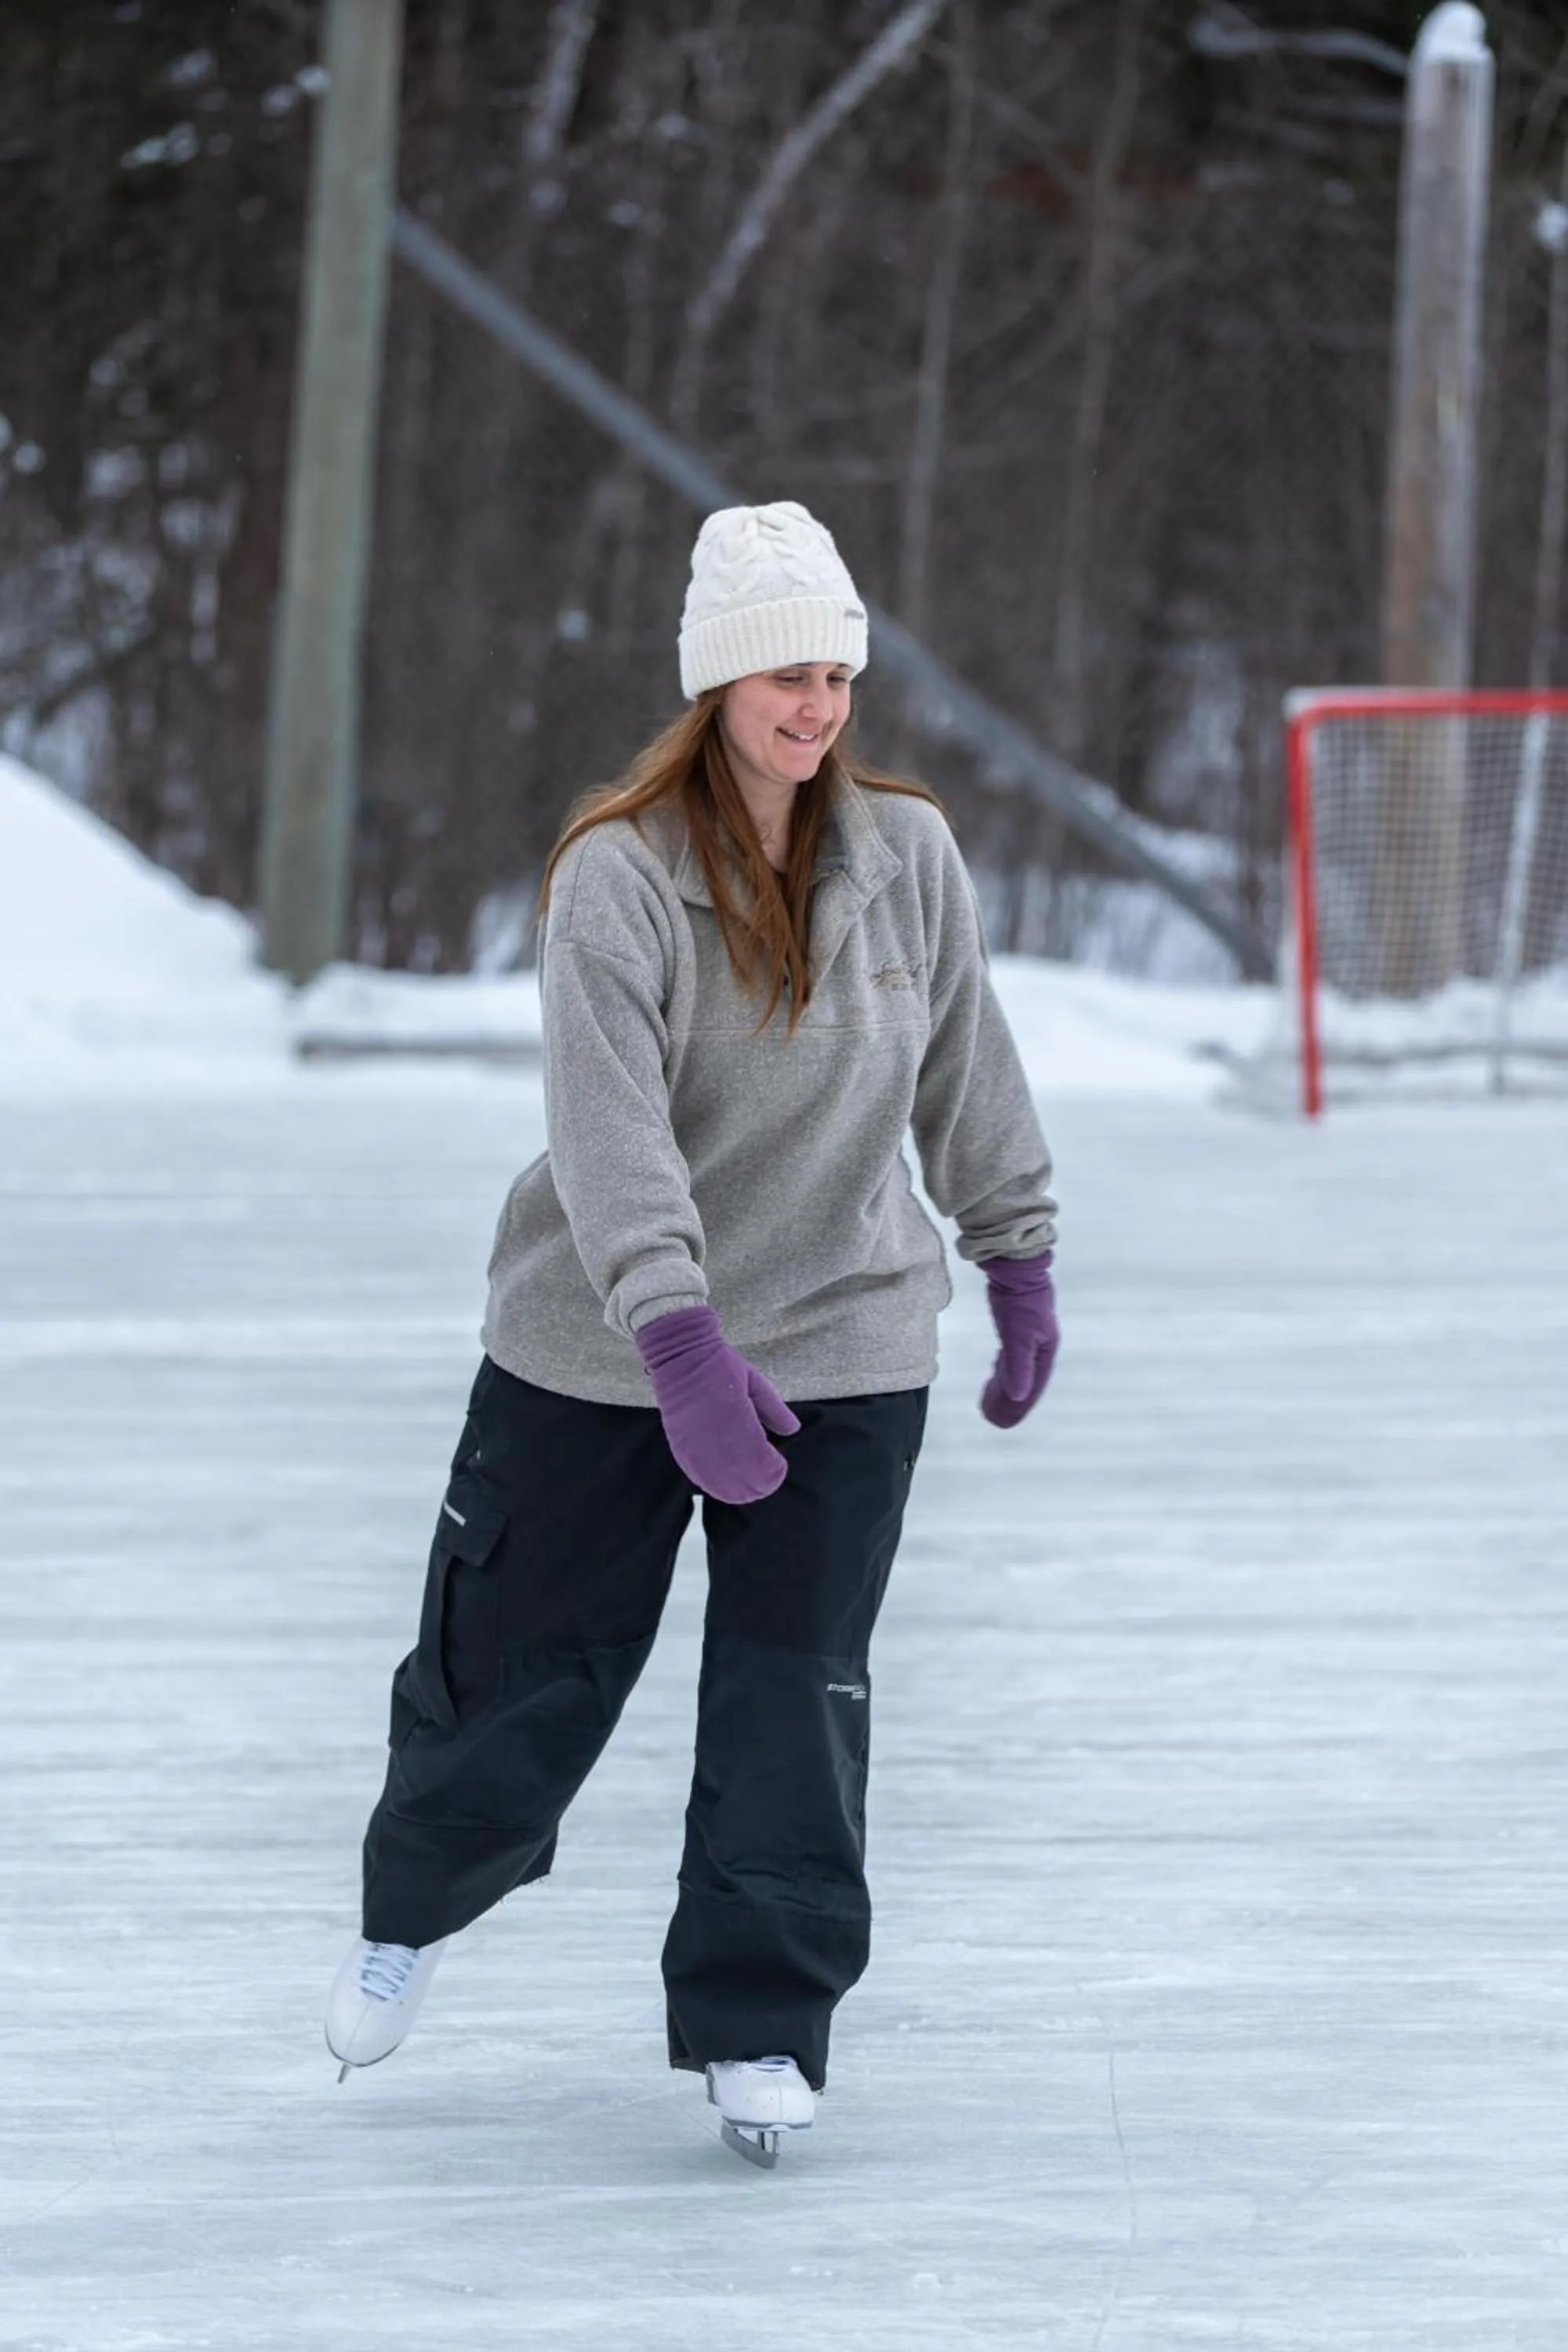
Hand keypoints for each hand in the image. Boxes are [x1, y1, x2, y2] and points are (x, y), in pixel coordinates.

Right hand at [633, 1304, 800, 1502]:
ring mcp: (696, 1449)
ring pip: (722, 1487)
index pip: (762, 1464)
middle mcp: (716, 1442)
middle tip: (770, 1475)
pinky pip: (700, 1479)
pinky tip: (727, 1482)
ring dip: (740, 1489)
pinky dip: (717, 1485)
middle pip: (744, 1482)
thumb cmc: (721, 1366)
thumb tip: (792, 1430)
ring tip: (751, 1482)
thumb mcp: (755, 1382)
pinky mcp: (681, 1450)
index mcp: (739, 1423)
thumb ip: (774, 1409)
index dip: (775, 1471)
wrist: (680, 1358)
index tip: (780, 1464)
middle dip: (761, 1483)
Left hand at [978, 1252, 1058, 1428]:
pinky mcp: (1016, 1326)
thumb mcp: (1019, 1337)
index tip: (1006, 1422)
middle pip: (1026, 1381)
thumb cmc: (1020, 1303)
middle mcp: (1040, 1346)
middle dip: (1012, 1401)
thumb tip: (1017, 1396)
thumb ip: (1018, 1367)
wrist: (1015, 1269)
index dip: (1020, 1406)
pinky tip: (995, 1374)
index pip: (1033, 1387)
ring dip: (1006, 1387)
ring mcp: (1028, 1336)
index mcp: (1045, 1351)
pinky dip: (1003, 1370)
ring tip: (991, 1401)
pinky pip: (1010, 1356)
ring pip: (1017, 1369)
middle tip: (995, 1418)